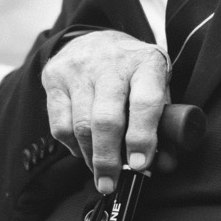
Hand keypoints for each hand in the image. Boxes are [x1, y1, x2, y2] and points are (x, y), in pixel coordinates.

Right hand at [42, 30, 168, 193]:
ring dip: (91, 157)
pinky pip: (59, 125)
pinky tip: (83, 150)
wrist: (97, 37)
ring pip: (80, 126)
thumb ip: (166, 128)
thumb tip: (164, 165)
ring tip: (101, 172)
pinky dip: (72, 146)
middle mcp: (112, 63)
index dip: (142, 137)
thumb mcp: (158, 89)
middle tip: (112, 183)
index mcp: (146, 63)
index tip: (139, 165)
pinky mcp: (54, 78)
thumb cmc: (134, 73)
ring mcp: (79, 70)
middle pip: (106, 119)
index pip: (145, 102)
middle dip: (109, 158)